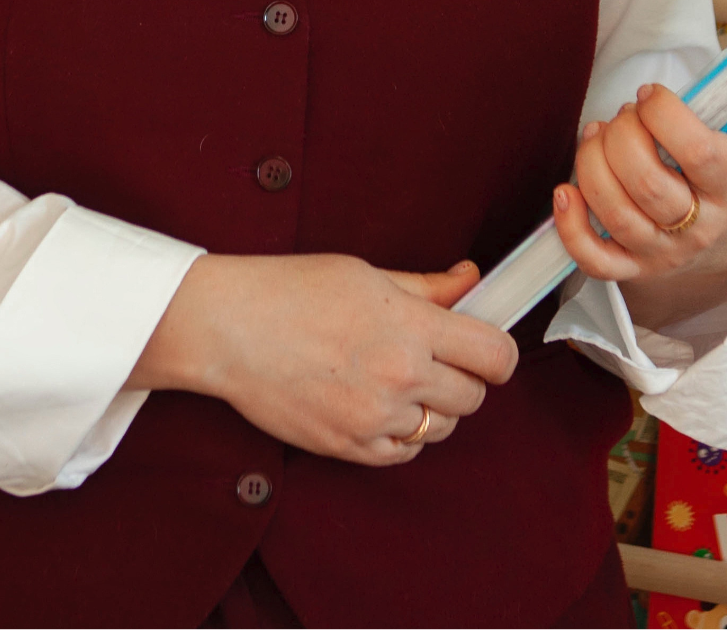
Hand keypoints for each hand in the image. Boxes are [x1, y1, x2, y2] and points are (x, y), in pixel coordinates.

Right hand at [129, 253, 517, 464]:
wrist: (229, 329)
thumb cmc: (290, 290)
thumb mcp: (365, 274)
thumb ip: (426, 287)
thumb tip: (471, 281)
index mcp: (409, 325)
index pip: (493, 355)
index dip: (497, 353)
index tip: (486, 348)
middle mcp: (399, 376)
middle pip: (474, 397)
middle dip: (463, 377)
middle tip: (436, 357)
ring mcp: (375, 418)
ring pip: (441, 428)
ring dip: (432, 407)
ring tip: (396, 377)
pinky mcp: (350, 448)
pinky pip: (404, 452)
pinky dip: (401, 432)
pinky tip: (376, 402)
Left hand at [551, 45, 726, 334]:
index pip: (699, 154)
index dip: (666, 117)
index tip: (651, 92)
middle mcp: (700, 225)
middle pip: (647, 185)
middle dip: (623, 136)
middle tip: (625, 114)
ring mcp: (665, 252)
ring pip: (615, 215)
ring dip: (592, 165)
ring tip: (597, 133)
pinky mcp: (634, 269)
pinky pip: (595, 260)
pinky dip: (572, 228)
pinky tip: (565, 191)